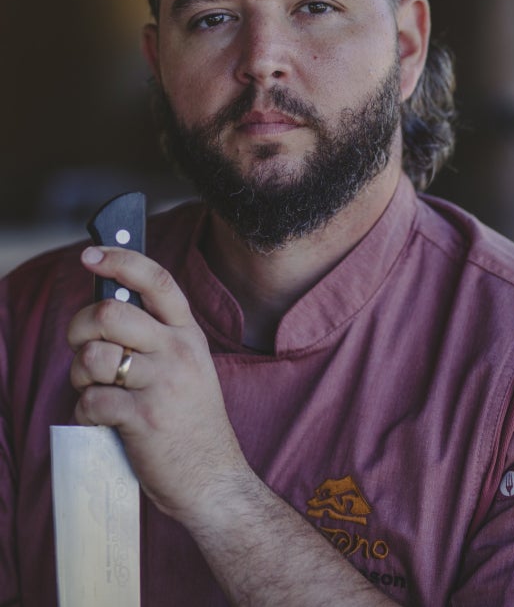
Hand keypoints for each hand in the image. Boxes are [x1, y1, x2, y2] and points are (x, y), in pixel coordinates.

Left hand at [68, 246, 247, 522]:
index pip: (157, 279)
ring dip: (79, 373)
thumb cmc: (192, 421)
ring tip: (93, 388)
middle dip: (80, 327)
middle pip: (110, 312)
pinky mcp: (143, 418)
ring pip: (93, 355)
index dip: (120, 259)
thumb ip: (157, 337)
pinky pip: (90, 399)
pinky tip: (101, 420)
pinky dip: (84, 411)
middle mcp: (178, 351)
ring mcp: (162, 384)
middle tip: (82, 347)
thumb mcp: (188, 366)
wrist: (214, 478)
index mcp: (188, 334)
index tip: (91, 254)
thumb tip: (105, 310)